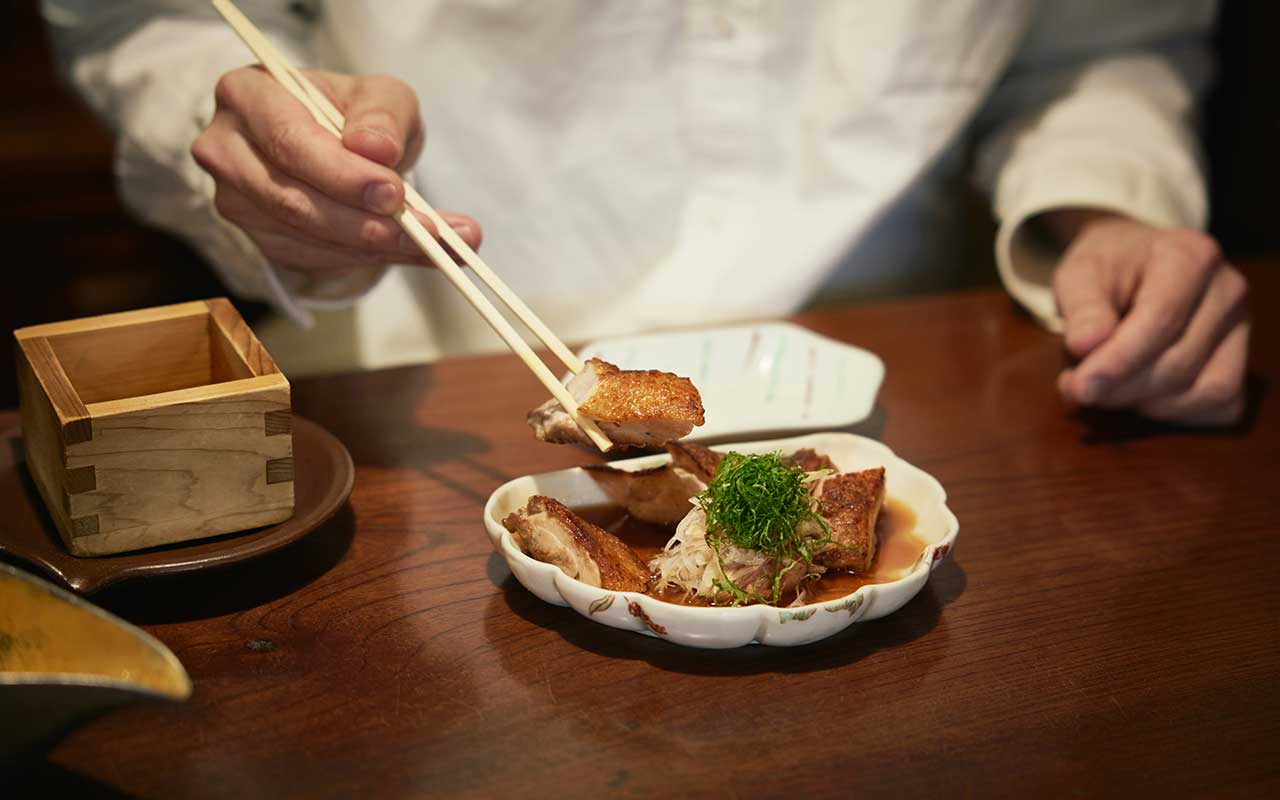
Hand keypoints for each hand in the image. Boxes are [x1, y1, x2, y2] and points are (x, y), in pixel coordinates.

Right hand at [191, 67, 480, 276]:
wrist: (336, 144)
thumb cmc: (352, 113)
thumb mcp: (380, 96)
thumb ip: (383, 115)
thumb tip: (376, 150)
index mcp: (247, 95)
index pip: (289, 140)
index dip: (342, 173)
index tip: (395, 193)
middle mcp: (226, 149)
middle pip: (291, 198)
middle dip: (364, 221)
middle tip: (427, 233)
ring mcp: (236, 199)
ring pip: (305, 235)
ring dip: (376, 247)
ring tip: (440, 246)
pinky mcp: (259, 238)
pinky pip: (313, 258)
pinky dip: (366, 259)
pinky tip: (408, 251)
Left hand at [1048, 211, 1248, 424]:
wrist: (1132, 264)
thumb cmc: (1106, 269)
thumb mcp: (1079, 273)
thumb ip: (1082, 308)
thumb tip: (1085, 346)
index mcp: (1189, 256)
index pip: (1160, 321)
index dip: (1118, 361)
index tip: (1080, 386)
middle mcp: (1227, 290)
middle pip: (1179, 361)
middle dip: (1123, 388)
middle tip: (1079, 389)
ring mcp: (1241, 327)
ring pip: (1204, 389)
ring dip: (1146, 403)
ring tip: (1105, 387)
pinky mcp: (1242, 359)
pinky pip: (1220, 404)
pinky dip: (1177, 413)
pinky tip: (1139, 397)